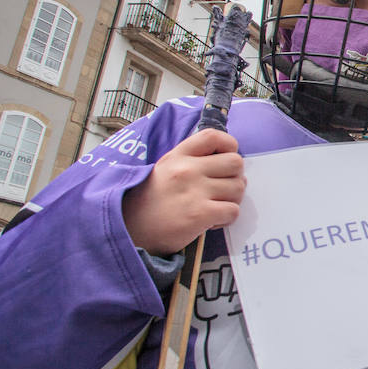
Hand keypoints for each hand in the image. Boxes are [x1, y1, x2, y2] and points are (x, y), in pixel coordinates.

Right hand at [121, 129, 244, 254]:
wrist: (128, 231)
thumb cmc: (149, 202)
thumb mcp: (164, 169)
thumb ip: (191, 161)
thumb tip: (226, 161)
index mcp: (178, 156)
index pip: (214, 137)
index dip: (229, 146)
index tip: (225, 160)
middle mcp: (187, 169)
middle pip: (236, 162)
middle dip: (235, 177)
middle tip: (222, 190)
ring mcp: (195, 191)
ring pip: (238, 188)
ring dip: (232, 199)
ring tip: (214, 206)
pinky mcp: (200, 214)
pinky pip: (233, 210)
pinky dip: (226, 218)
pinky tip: (211, 221)